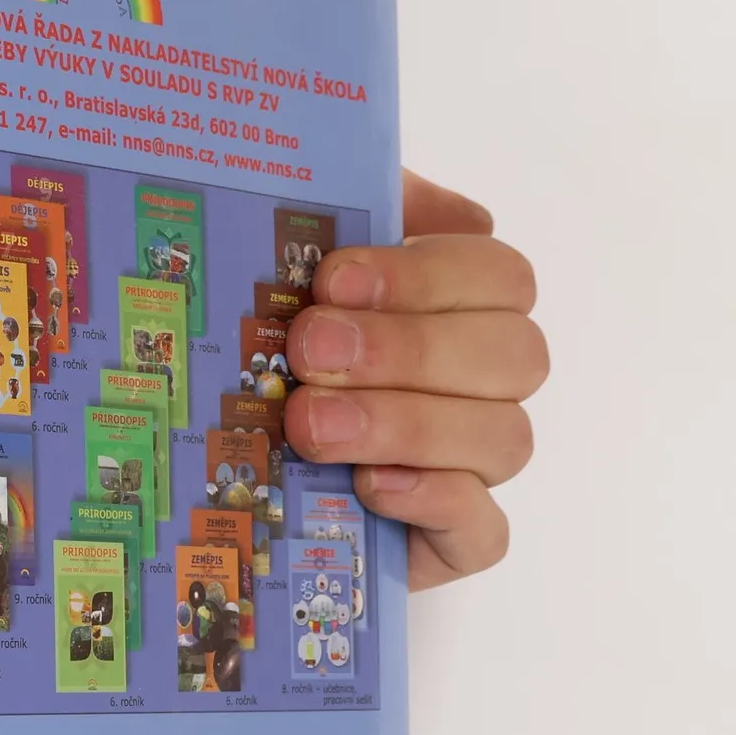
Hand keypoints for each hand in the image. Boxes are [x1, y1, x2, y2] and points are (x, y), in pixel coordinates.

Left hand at [283, 172, 547, 590]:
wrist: (222, 478)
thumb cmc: (263, 354)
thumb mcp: (286, 268)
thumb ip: (339, 211)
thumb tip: (382, 190)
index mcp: (457, 307)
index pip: (499, 276)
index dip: (426, 274)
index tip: (332, 280)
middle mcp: (480, 384)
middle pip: (514, 354)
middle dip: (409, 348)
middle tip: (310, 354)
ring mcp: (471, 467)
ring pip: (504, 437)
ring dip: (408, 423)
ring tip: (312, 424)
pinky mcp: (450, 544)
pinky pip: (485, 531)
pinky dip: (436, 503)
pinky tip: (371, 486)